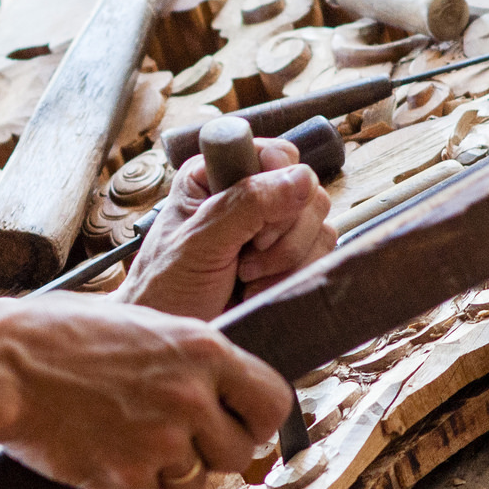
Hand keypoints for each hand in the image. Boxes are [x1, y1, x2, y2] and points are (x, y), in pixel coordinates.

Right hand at [0, 294, 291, 488]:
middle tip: (177, 436)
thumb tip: (219, 382)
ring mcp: (161, 441)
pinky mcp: (127, 478)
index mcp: (202, 349)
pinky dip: (130, 480)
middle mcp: (192, 397)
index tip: (242, 422)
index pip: (273, 401)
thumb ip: (187, 357)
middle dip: (213, 451)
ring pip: (195, 478)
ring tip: (125, 433)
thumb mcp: (142, 324)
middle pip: (239, 451)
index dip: (259, 419)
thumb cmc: (59, 334)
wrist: (2, 364)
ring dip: (169, 467)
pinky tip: (100, 447)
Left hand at [117, 137, 335, 320]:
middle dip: (281, 235)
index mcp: (217, 172)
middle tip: (243, 261)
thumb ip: (246, 206)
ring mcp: (272, 225)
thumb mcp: (198, 243)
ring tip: (246, 278)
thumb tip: (301, 179)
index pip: (278, 154)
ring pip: (319, 223)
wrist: (173, 334)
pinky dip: (294, 277)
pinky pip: (322, 253)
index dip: (278, 188)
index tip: (254, 229)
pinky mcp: (289, 256)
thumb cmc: (167, 288)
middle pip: (307, 191)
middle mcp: (248, 191)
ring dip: (286, 261)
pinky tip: (259, 289)